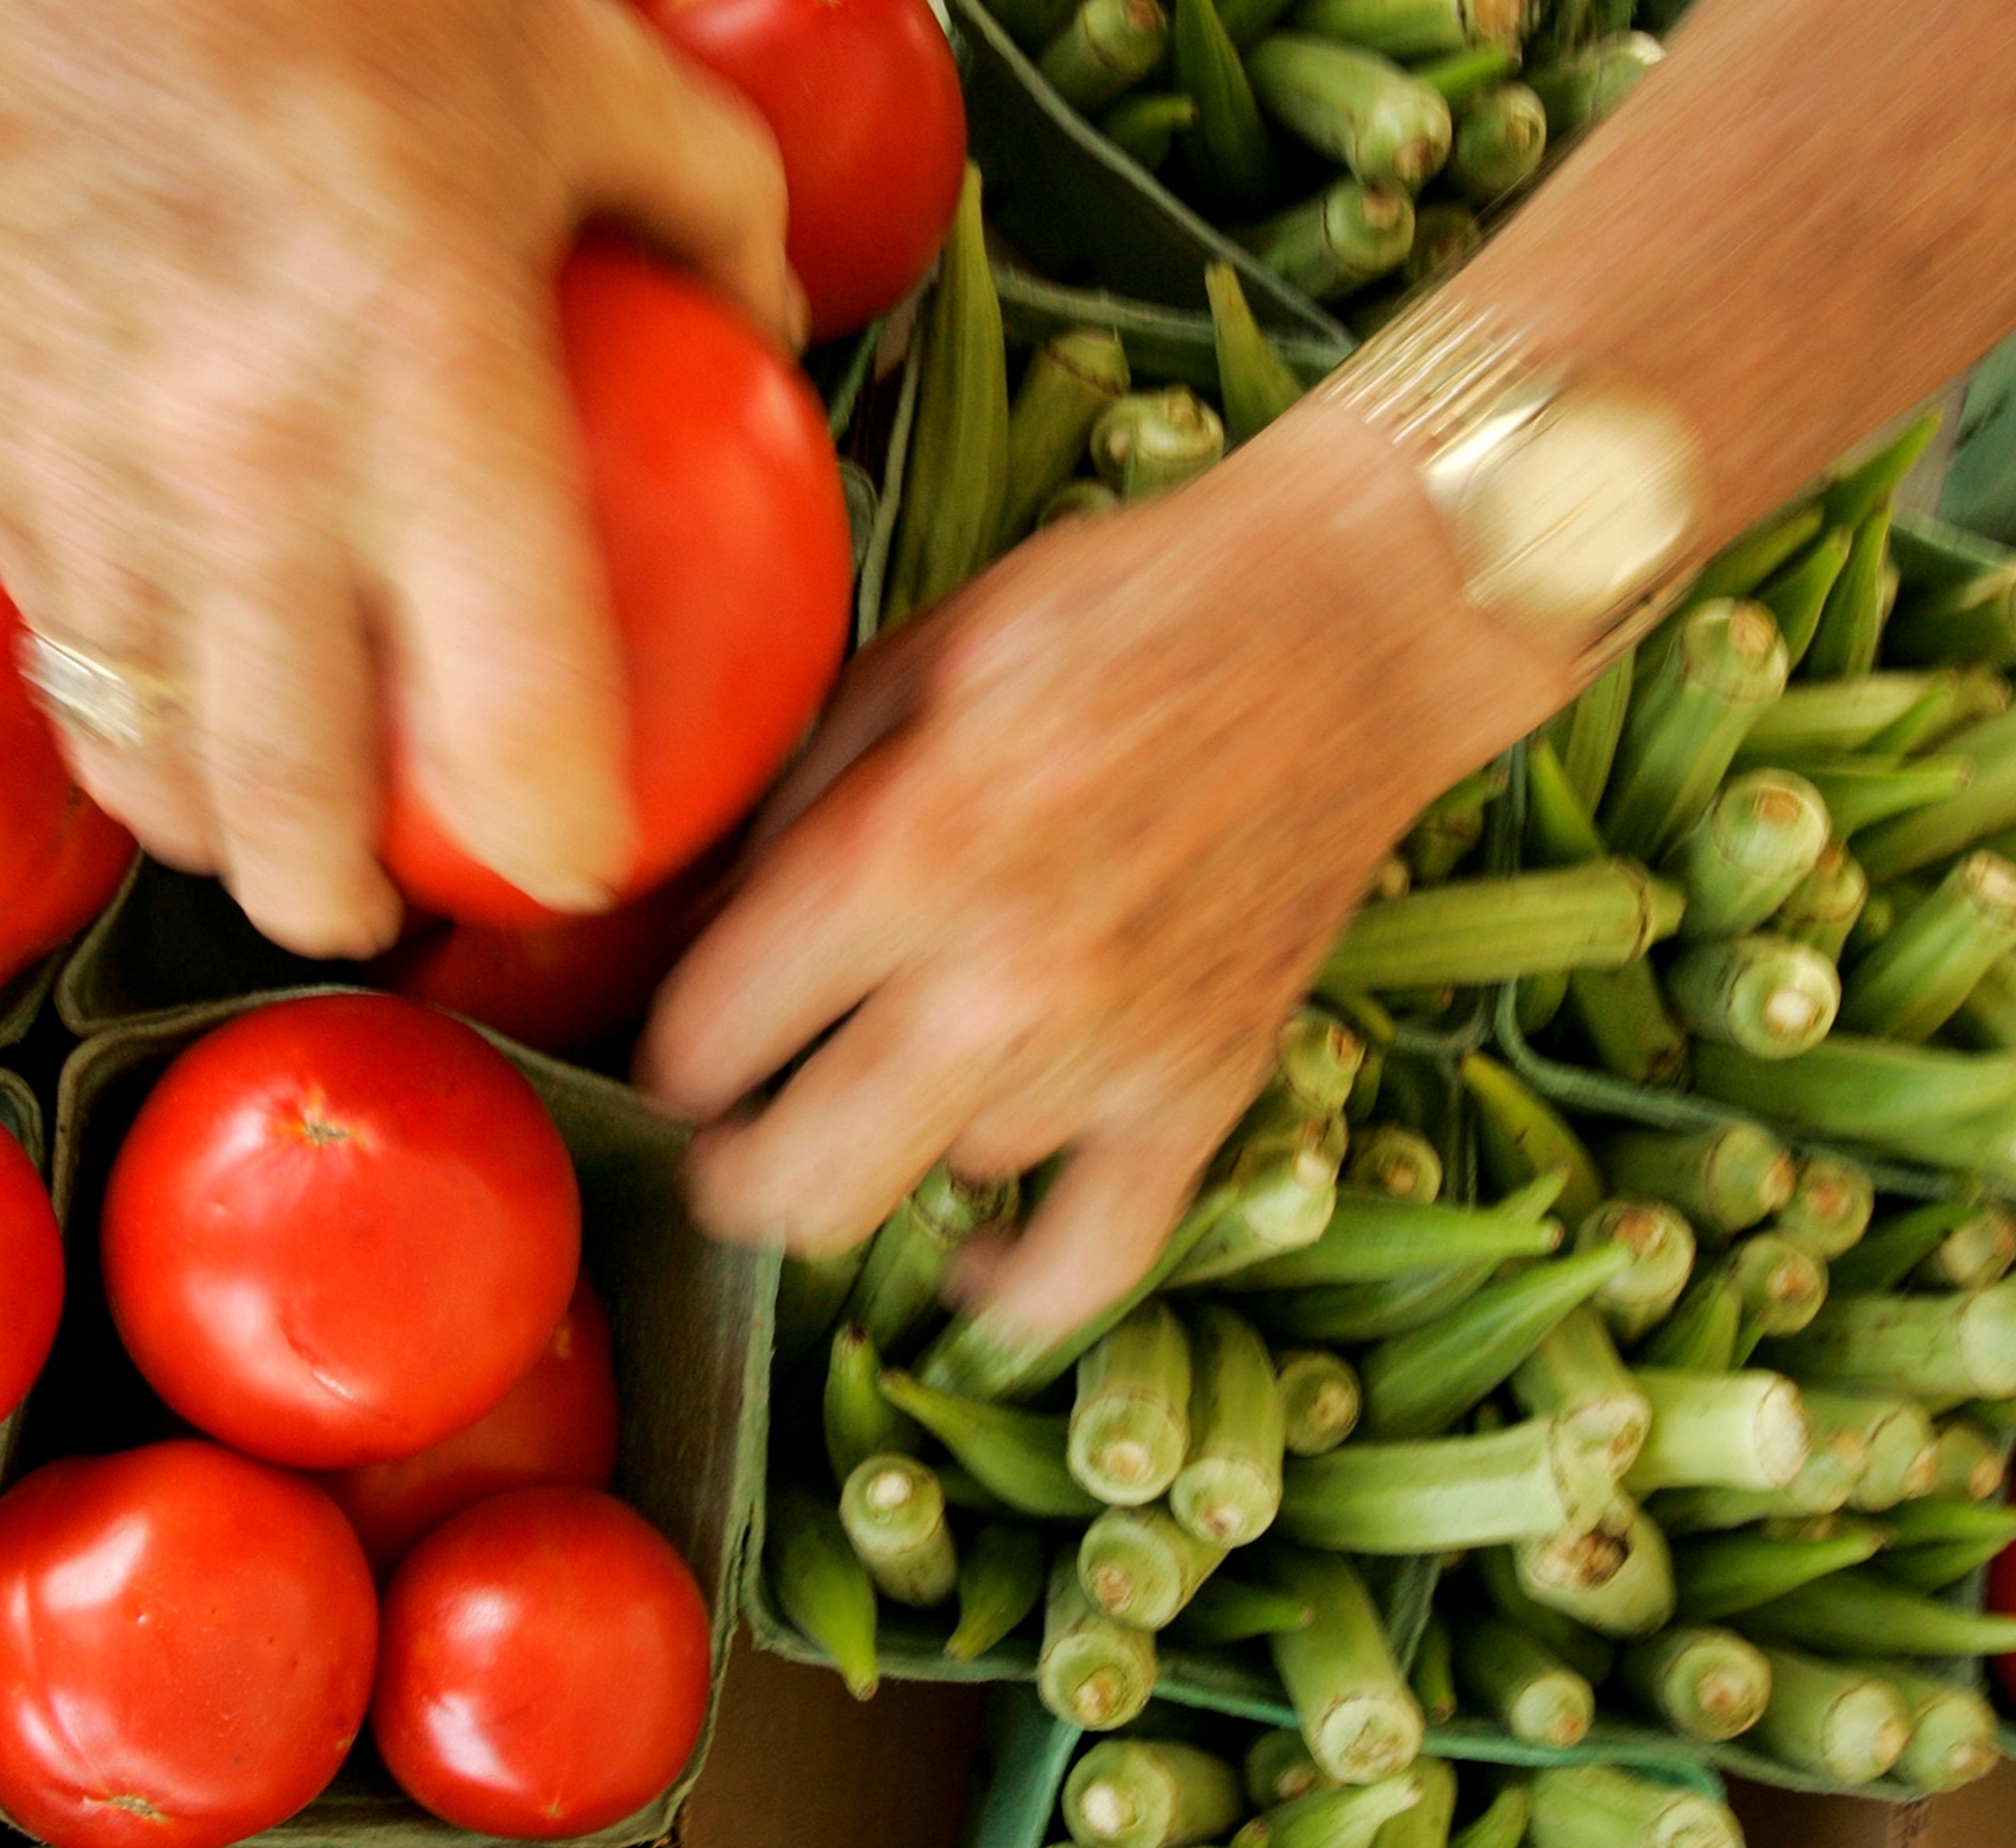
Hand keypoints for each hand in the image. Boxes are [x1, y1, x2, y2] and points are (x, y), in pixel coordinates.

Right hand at [0, 0, 796, 953]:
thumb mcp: (597, 76)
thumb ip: (712, 228)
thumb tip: (766, 344)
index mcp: (434, 384)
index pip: (516, 717)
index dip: (561, 841)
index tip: (582, 862)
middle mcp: (248, 467)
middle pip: (288, 802)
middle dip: (338, 901)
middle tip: (381, 905)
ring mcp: (92, 465)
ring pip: (137, 749)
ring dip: (204, 828)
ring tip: (258, 838)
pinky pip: (43, 638)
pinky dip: (103, 701)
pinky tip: (148, 695)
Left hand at [638, 400, 1574, 1347]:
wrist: (1352, 626)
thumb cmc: (1120, 613)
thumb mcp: (910, 657)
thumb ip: (788, 806)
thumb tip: (690, 935)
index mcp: (901, 855)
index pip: (705, 1046)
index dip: (663, 1055)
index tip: (678, 1040)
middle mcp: (995, 987)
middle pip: (793, 1185)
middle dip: (730, 1171)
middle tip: (729, 1126)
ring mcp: (1108, 1059)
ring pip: (925, 1193)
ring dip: (890, 1150)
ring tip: (896, 1073)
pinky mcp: (1205, 1098)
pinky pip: (1088, 1266)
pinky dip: (1014, 1284)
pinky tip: (968, 1249)